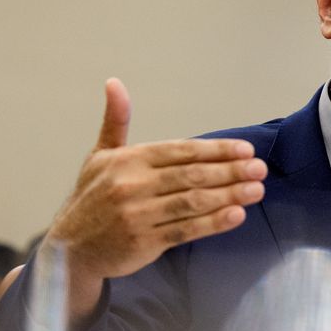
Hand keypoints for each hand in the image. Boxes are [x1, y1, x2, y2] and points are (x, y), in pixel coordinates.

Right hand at [47, 78, 266, 321]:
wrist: (71, 248)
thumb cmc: (92, 197)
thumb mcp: (99, 156)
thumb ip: (116, 121)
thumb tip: (114, 83)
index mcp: (128, 160)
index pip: (182, 151)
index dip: (217, 150)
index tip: (245, 150)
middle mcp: (133, 185)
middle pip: (192, 175)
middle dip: (231, 171)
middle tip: (260, 169)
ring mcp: (138, 215)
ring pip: (193, 202)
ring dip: (229, 195)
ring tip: (256, 190)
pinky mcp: (144, 242)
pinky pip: (185, 230)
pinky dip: (213, 223)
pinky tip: (236, 216)